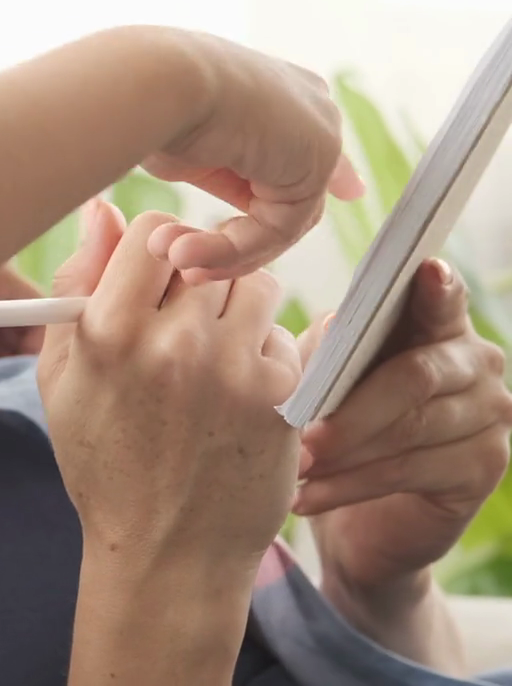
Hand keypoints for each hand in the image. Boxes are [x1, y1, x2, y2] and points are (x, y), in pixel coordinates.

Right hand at [39, 203, 302, 577]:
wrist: (167, 552)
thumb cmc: (105, 463)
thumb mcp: (61, 378)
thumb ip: (77, 287)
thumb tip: (102, 210)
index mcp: (109, 332)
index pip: (153, 230)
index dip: (154, 248)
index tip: (153, 276)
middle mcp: (174, 343)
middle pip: (207, 253)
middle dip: (195, 279)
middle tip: (181, 323)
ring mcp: (234, 368)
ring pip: (255, 284)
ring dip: (236, 306)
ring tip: (212, 354)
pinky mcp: (283, 394)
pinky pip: (284, 331)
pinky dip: (264, 349)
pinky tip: (237, 389)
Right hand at [135, 30, 363, 282]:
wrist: (154, 80)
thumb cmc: (151, 102)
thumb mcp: (189, 148)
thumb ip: (222, 176)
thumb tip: (228, 212)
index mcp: (279, 93)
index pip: (294, 159)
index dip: (273, 207)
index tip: (245, 238)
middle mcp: (308, 107)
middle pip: (292, 198)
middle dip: (241, 244)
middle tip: (185, 261)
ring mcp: (319, 132)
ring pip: (281, 221)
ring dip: (225, 251)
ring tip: (174, 257)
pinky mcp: (316, 162)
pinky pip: (277, 228)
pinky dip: (230, 249)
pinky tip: (186, 252)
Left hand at [295, 259, 511, 668]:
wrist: (358, 513)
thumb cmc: (336, 422)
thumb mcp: (324, 377)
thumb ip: (328, 349)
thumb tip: (322, 327)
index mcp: (437, 324)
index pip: (443, 296)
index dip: (436, 286)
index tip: (426, 270)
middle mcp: (477, 362)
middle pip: (414, 377)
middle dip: (348, 409)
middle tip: (295, 432)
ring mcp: (490, 415)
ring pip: (409, 430)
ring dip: (342, 452)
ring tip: (292, 467)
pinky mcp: (483, 467)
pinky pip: (408, 472)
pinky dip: (347, 486)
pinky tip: (306, 497)